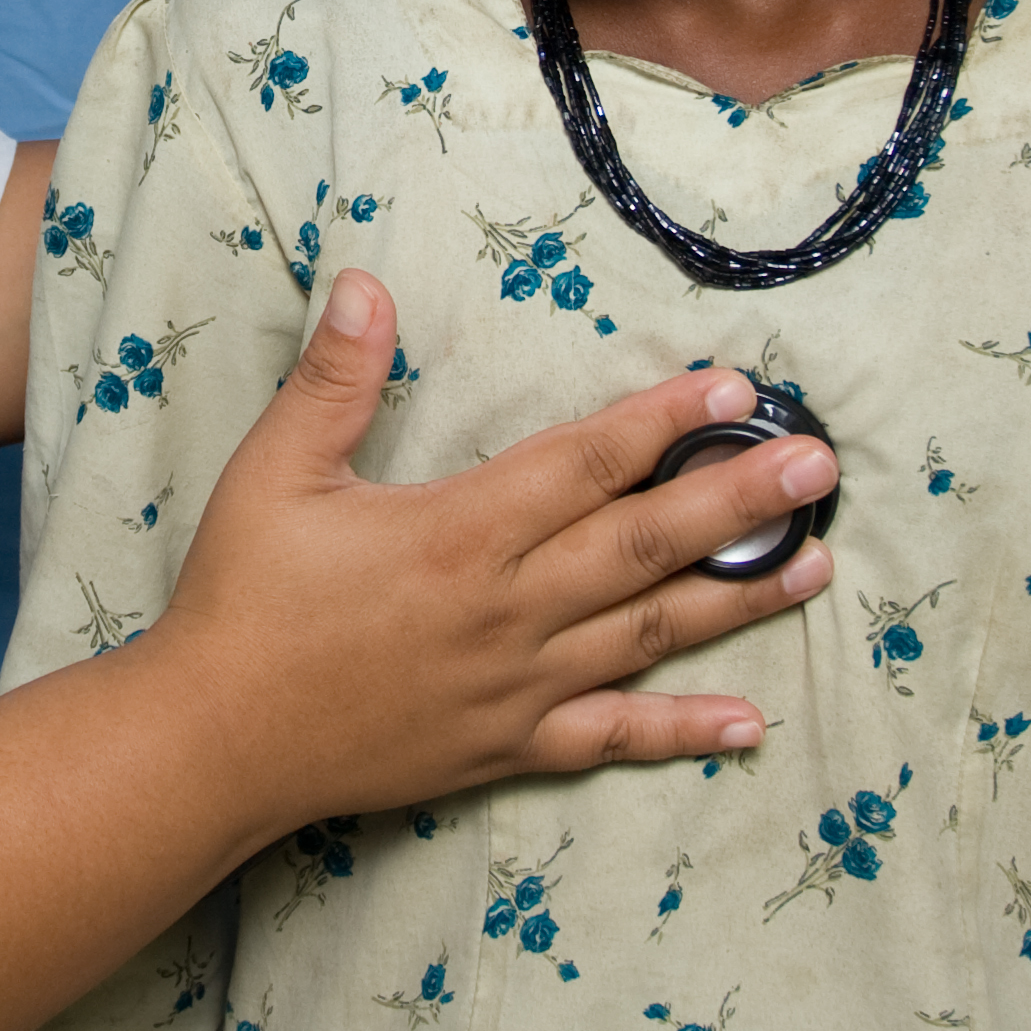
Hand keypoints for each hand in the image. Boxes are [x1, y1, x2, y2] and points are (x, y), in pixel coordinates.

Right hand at [141, 267, 834, 835]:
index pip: (585, 463)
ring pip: (649, 634)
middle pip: (644, 544)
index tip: (733, 388)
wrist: (213, 740)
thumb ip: (334, 380)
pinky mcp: (507, 747)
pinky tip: (748, 723)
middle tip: (818, 465)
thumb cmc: (244, 598)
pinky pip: (611, 739)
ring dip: (737, 598)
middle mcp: (508, 609)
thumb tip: (369, 283)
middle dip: (738, 500)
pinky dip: (683, 731)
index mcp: (459, 532)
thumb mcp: (274, 472)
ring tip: (815, 565)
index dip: (664, 421)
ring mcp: (517, 686)